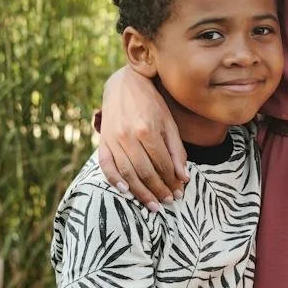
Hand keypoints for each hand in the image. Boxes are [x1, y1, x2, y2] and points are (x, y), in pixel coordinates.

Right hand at [94, 68, 186, 208]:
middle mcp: (128, 136)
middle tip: (167, 202)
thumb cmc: (151, 102)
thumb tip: (184, 178)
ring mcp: (113, 139)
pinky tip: (126, 191)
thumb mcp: (169, 122)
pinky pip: (106, 165)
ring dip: (141, 192)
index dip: (171, 181)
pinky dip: (114, 180)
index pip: (162, 164)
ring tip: (152, 205)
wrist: (124, 83)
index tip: (178, 192)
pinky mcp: (102, 140)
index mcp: (147, 130)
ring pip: (128, 173)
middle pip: (145, 172)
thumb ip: (176, 150)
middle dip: (158, 190)